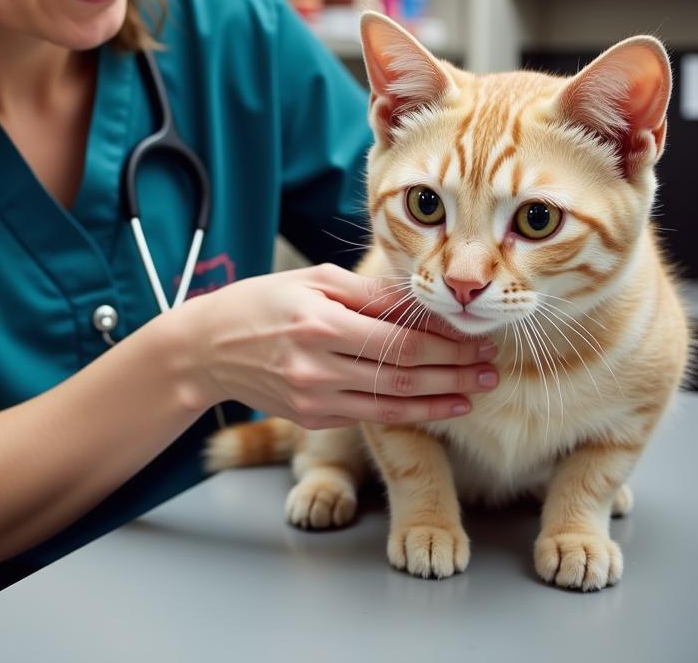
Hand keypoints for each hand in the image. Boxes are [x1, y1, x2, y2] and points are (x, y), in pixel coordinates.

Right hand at [170, 263, 498, 427]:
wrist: (207, 349)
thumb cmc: (259, 303)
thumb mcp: (311, 281)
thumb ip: (366, 294)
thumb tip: (418, 302)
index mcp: (321, 323)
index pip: (401, 342)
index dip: (446, 346)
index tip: (478, 342)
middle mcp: (318, 366)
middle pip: (404, 377)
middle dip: (453, 375)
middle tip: (490, 371)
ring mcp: (314, 397)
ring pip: (391, 405)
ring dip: (438, 402)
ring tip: (473, 394)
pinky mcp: (311, 417)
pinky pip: (367, 415)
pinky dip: (405, 412)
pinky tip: (433, 405)